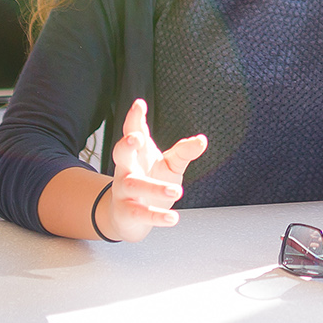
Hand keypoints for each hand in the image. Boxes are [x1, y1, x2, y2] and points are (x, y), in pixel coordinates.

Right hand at [101, 98, 205, 242]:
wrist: (128, 217)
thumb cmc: (149, 182)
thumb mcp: (169, 165)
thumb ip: (183, 152)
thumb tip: (202, 140)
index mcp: (137, 153)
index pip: (133, 131)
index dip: (134, 118)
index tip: (139, 104)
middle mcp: (126, 169)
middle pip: (120, 153)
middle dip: (126, 144)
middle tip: (135, 138)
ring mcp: (124, 190)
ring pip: (134, 185)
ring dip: (154, 187)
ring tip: (177, 190)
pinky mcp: (127, 212)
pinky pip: (140, 213)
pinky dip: (157, 216)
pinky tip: (173, 218)